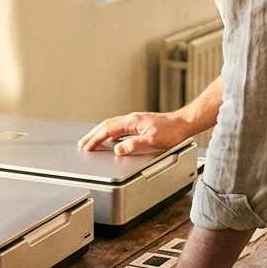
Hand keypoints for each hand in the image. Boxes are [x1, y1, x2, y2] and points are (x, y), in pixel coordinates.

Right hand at [79, 111, 194, 154]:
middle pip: (107, 125)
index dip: (95, 139)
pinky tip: (112, 139)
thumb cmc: (171, 132)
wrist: (183, 123)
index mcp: (131, 122)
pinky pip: (120, 127)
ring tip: (92, 140)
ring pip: (112, 125)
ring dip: (101, 133)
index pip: (108, 130)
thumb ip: (133, 145)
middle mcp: (132, 119)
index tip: (86, 146)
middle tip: (83, 143)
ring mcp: (135, 120)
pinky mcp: (140, 123)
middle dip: (93, 135)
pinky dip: (110, 133)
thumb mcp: (152, 141)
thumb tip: (118, 149)